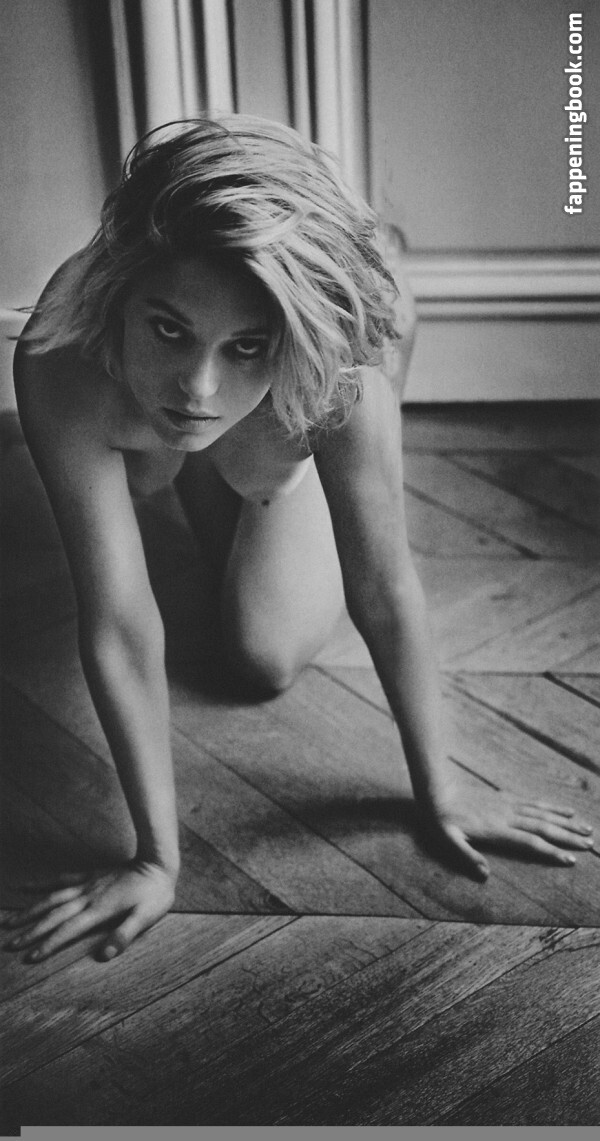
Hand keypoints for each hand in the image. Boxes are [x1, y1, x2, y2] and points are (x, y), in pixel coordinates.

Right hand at [3, 861, 176, 962]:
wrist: (157, 863)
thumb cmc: (154, 893)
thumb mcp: (146, 917)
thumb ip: (124, 935)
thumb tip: (103, 955)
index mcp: (98, 911)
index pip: (67, 930)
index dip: (48, 944)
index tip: (29, 957)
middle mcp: (87, 898)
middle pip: (53, 915)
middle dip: (30, 931)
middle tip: (8, 944)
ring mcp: (86, 885)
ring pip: (50, 898)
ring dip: (29, 910)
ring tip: (8, 921)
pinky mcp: (89, 876)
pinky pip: (60, 880)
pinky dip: (41, 884)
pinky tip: (25, 887)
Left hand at [422, 785, 594, 880]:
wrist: (438, 789)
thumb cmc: (442, 819)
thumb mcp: (448, 841)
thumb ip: (467, 857)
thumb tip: (485, 875)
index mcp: (497, 829)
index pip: (530, 842)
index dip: (551, 851)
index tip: (570, 859)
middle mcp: (508, 816)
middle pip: (544, 827)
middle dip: (569, 836)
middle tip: (590, 844)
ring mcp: (510, 805)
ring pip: (544, 814)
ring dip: (567, 822)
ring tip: (587, 828)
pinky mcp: (507, 797)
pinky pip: (535, 803)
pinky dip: (553, 807)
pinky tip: (566, 810)